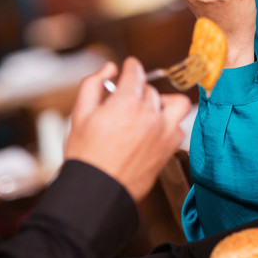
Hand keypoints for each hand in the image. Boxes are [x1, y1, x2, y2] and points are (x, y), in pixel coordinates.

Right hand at [64, 58, 191, 201]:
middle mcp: (149, 115)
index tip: (129, 66)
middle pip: (150, 90)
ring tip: (149, 110)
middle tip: (124, 102)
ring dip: (162, 103)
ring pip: (174, 104)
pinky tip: (154, 130)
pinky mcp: (169, 149)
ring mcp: (163, 132)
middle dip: (137, 91)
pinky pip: (178, 127)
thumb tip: (110, 68)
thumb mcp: (79, 114)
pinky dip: (169, 124)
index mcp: (126, 103)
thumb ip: (93, 84)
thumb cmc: (85, 154)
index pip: (136, 72)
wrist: (98, 190)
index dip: (131, 66)